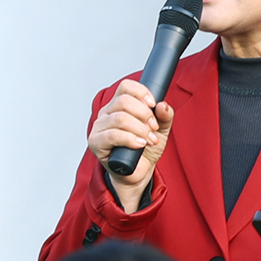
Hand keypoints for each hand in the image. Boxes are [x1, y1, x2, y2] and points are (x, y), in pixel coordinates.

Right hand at [87, 78, 174, 212]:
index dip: (141, 92)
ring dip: (139, 129)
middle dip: (144, 114)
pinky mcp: (96, 143)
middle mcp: (107, 114)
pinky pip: (112, 135)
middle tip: (153, 128)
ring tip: (149, 140)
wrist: (137, 173)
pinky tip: (140, 144)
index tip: (153, 104)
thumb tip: (163, 105)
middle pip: (123, 101)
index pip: (126, 87)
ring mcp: (99, 128)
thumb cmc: (144, 150)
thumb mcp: (160, 131)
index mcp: (119, 105)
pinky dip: (130, 139)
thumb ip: (165, 117)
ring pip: (120, 118)